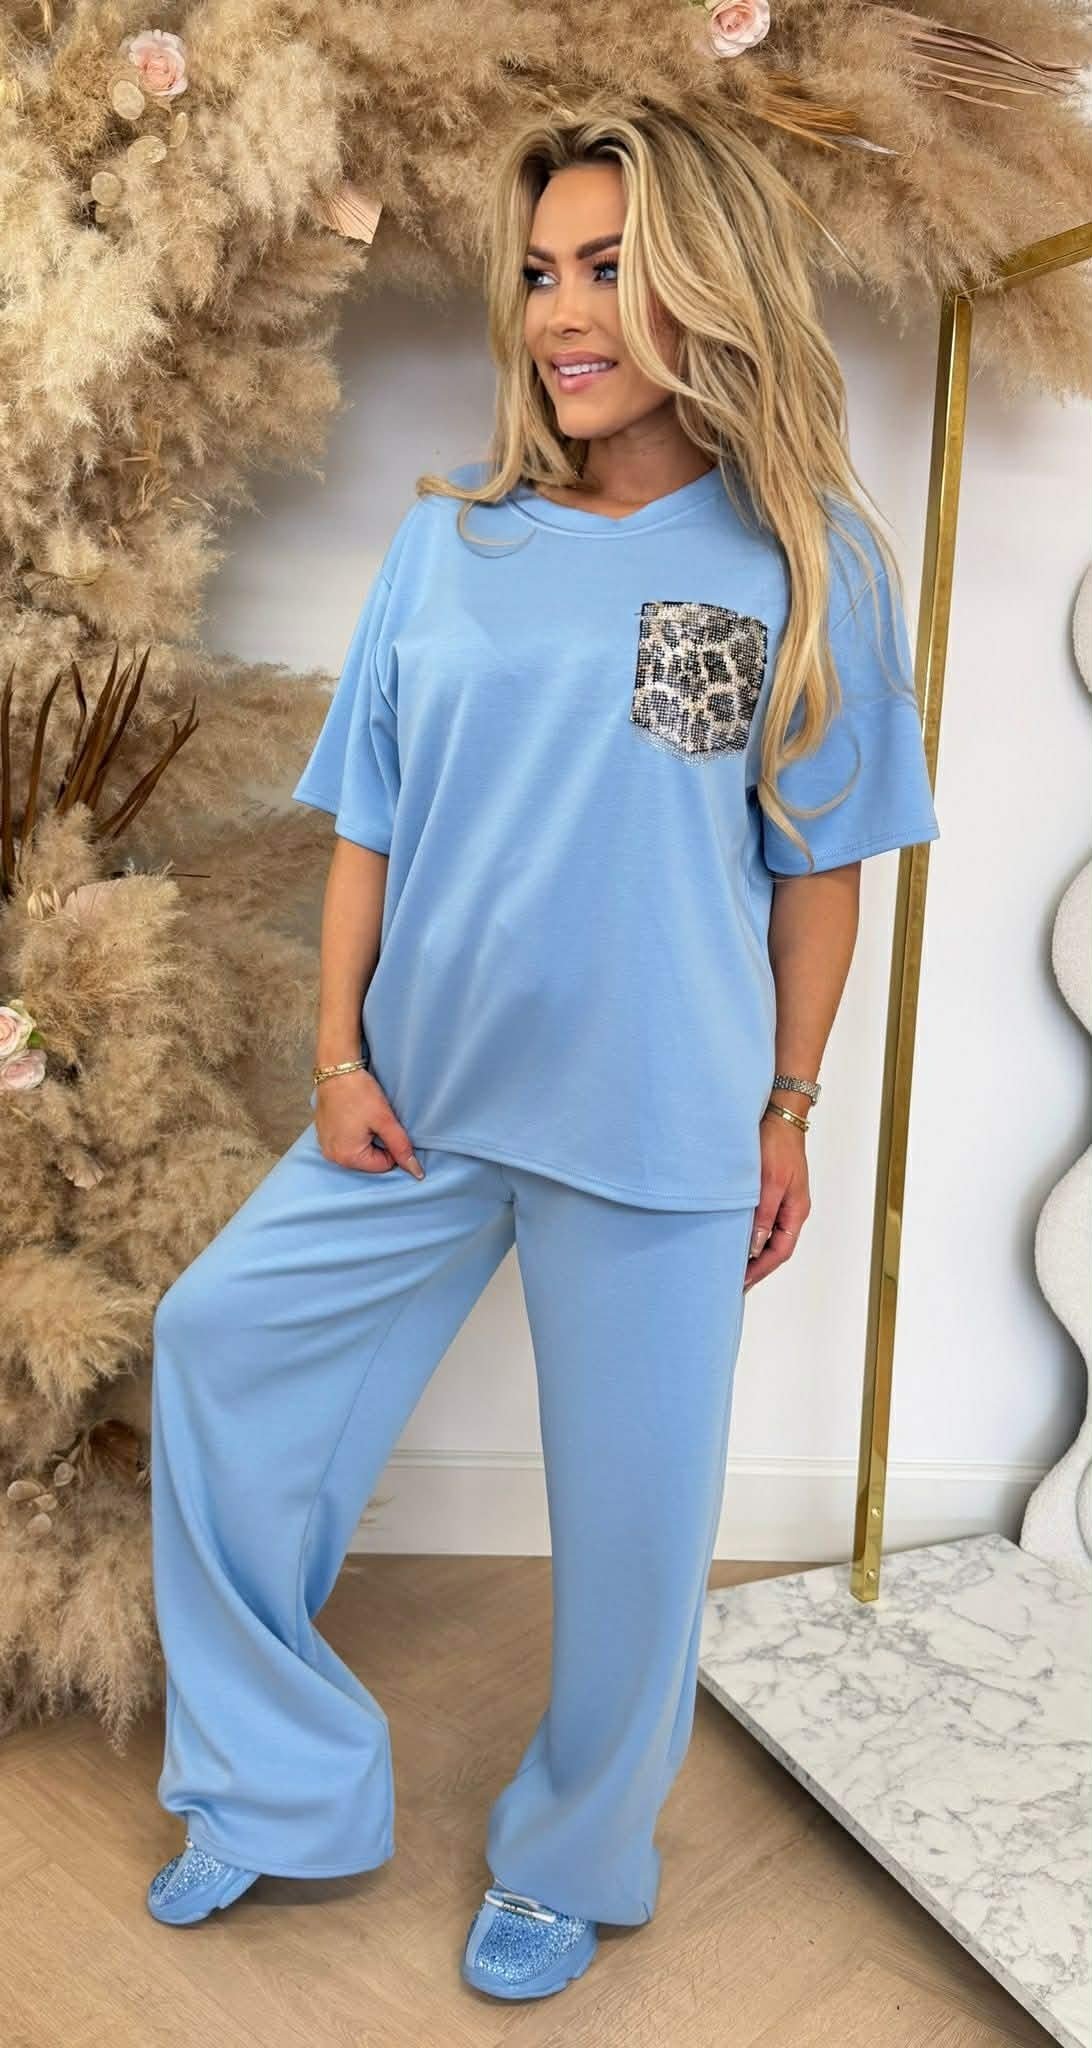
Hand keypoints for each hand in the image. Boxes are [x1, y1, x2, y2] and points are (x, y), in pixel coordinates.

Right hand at [315, 1068, 424, 1178]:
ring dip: (365, 1137)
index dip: (391, 1145)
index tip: (385, 1124)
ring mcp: (325, 1146)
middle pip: (369, 1160)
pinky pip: (345, 1142)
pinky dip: (353, 1132)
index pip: (383, 1165)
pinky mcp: (323, 1135)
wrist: (336, 1070)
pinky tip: (353, 1116)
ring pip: (358, 1151)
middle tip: (374, 1119)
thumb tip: (416, 1172)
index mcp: (348, 1157)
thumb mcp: (385, 1120)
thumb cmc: (358, 1093)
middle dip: (377, 1142)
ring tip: (363, 1116)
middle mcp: (333, 1157)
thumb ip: (401, 1147)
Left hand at [744, 1112, 810, 1289]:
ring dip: (750, 1249)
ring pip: (766, 1234)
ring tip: (729, 1263)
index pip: (780, 1251)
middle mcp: (789, 1209)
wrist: (778, 1114)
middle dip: (755, 1265)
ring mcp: (780, 1200)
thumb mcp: (769, 1182)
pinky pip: (759, 1219)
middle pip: (774, 1247)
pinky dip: (747, 1231)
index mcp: (795, 1211)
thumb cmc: (777, 1143)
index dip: (761, 1270)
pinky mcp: (768, 1190)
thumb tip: (755, 1247)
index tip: (741, 1282)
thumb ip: (763, 1215)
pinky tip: (731, 1234)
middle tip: (732, 1280)